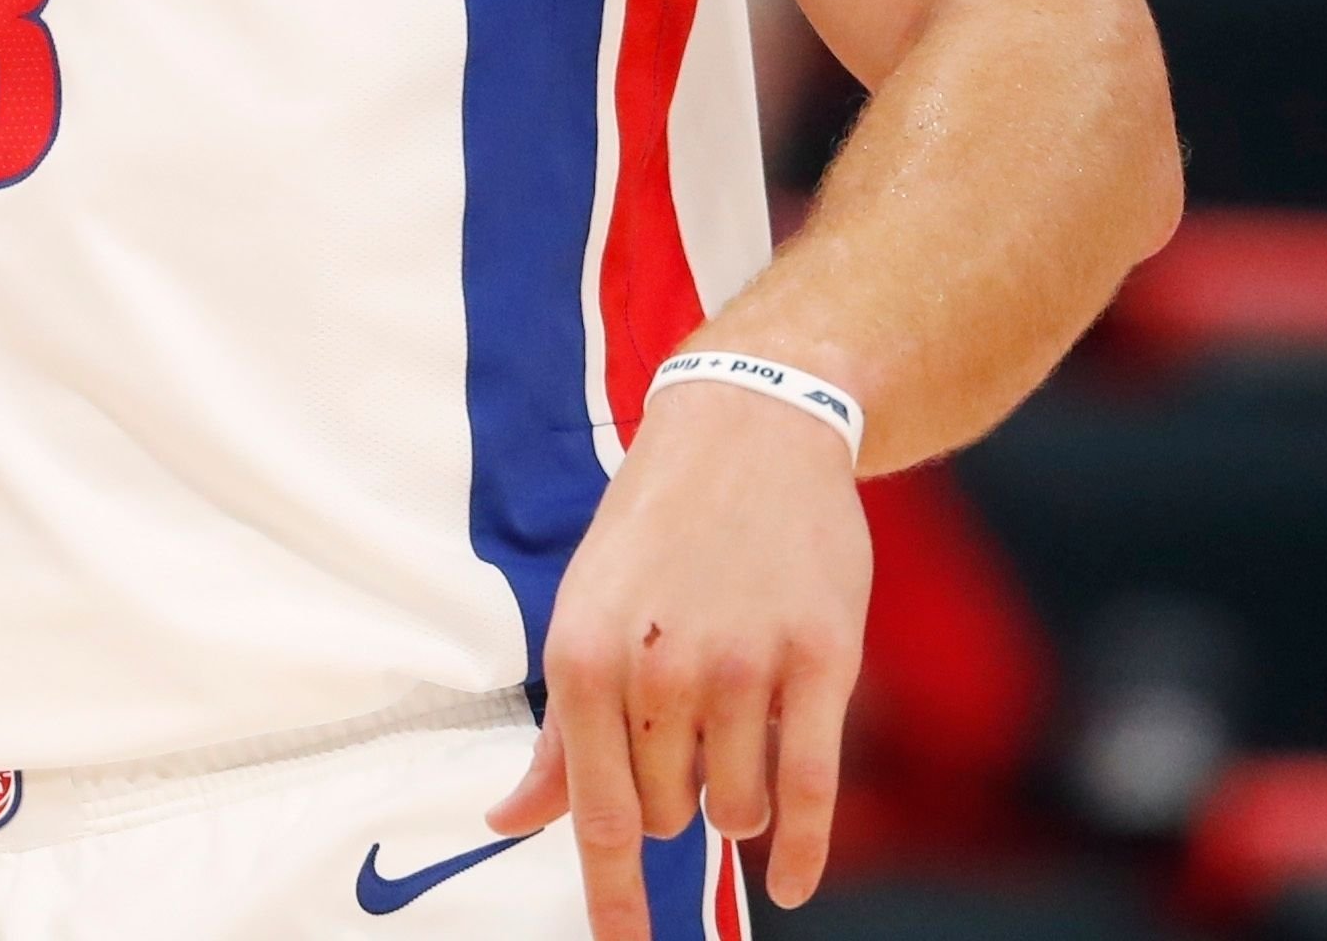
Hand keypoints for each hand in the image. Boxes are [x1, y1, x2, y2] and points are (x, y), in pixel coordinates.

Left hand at [488, 380, 868, 940]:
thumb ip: (557, 734)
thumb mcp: (581, 614)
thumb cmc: (652, 534)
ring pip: (735, 808)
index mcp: (581, 658)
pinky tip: (792, 882)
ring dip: (733, 800)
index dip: (610, 896)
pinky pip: (812, 790)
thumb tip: (504, 822)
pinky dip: (805, 850)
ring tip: (730, 727)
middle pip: (664, 815)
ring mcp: (744, 668)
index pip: (592, 814)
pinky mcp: (821, 661)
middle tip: (678, 729)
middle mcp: (657, 670)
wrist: (747, 432)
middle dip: (668, 800)